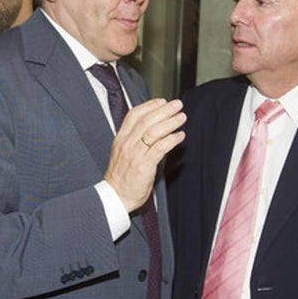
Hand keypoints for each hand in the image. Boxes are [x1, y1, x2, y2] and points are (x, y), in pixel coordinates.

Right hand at [104, 98, 185, 212]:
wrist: (115, 196)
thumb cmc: (121, 177)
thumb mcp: (122, 152)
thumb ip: (134, 139)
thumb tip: (152, 128)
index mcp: (120, 138)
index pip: (134, 115)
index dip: (149, 105)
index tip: (162, 101)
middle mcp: (127, 143)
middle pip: (147, 120)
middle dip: (164, 110)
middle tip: (177, 105)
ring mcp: (135, 154)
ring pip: (154, 131)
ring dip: (170, 122)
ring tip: (182, 118)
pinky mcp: (144, 165)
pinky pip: (160, 148)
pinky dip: (172, 140)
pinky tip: (180, 136)